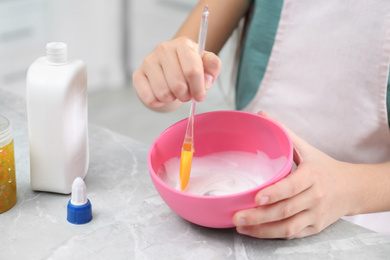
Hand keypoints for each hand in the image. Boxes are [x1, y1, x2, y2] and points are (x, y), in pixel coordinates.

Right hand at [132, 37, 221, 110]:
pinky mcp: (138, 74)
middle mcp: (164, 49)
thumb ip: (213, 67)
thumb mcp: (205, 64)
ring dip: (172, 99)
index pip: (192, 71)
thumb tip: (206, 80)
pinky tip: (162, 96)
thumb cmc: (189, 66)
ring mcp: (148, 61)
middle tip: (187, 94)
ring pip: (163, 93)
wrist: (170, 67)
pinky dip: (158, 102)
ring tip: (174, 93)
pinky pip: (149, 98)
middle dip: (186, 95)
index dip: (198, 89)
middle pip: (178, 85)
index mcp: (183, 44)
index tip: (200, 96)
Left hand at [232, 111, 351, 238]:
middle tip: (237, 216)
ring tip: (241, 227)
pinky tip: (255, 232)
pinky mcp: (315, 228)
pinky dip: (273, 235)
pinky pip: (292, 235)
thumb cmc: (324, 167)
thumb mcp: (307, 148)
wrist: (352, 189)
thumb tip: (261, 114)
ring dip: (263, 230)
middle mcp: (315, 197)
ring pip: (288, 227)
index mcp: (312, 175)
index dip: (274, 194)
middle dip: (259, 216)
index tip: (256, 197)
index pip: (292, 187)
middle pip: (285, 210)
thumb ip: (284, 132)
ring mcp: (315, 215)